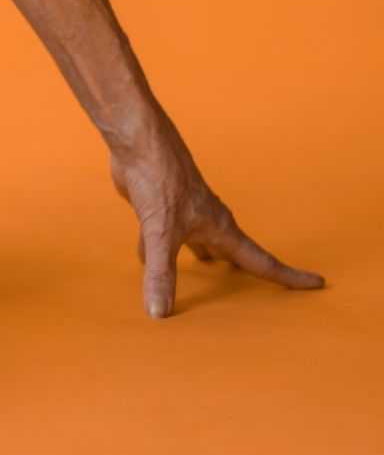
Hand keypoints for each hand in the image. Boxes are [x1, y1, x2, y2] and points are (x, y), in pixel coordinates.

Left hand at [108, 111, 324, 318]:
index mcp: (221, 228)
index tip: (317, 283)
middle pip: (233, 254)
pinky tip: (148, 260)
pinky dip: (160, 253)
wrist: (138, 141)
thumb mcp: (160, 231)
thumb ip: (161, 273)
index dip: (289, 276)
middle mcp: (207, 221)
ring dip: (203, 260)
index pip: (261, 260)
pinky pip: (165, 238)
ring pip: (199, 244)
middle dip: (246, 272)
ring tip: (208, 276)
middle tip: (262, 291)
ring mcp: (184, 213)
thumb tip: (160, 314)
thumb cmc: (159, 177)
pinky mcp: (159, 208)